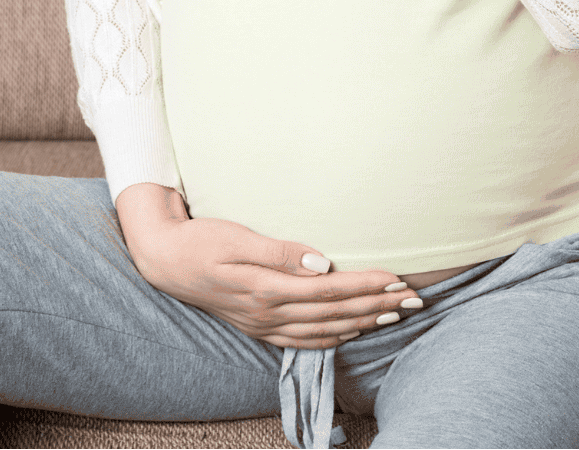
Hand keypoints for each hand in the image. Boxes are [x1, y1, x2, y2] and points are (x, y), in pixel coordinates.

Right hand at [115, 183, 423, 349]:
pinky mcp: (259, 327)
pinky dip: (334, 338)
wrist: (164, 260)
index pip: (330, 290)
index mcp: (266, 290)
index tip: (400, 278)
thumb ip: (280, 252)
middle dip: (377, 305)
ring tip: (395, 314)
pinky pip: (304, 341)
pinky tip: (353, 331)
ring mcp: (263, 325)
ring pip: (324, 330)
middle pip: (335, 313)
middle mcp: (268, 314)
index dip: (368, 286)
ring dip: (363, 322)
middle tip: (414, 299)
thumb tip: (321, 262)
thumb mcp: (237, 237)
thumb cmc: (201, 240)